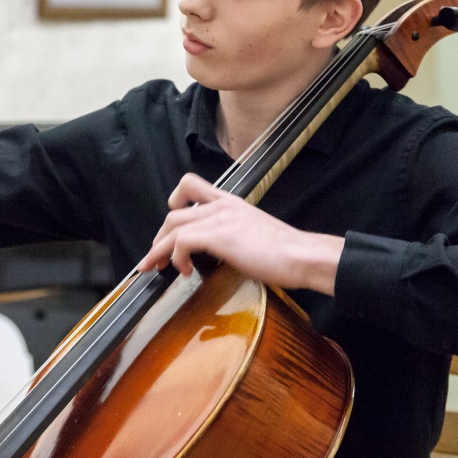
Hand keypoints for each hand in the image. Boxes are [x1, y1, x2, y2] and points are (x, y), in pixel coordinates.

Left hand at [137, 173, 344, 293]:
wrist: (302, 255)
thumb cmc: (286, 251)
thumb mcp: (255, 232)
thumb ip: (235, 233)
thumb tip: (224, 250)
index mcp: (231, 202)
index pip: (191, 185)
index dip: (174, 202)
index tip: (171, 226)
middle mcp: (222, 205)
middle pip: (174, 212)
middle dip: (159, 238)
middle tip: (155, 258)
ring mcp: (219, 218)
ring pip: (172, 226)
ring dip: (159, 249)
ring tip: (158, 267)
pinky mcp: (218, 235)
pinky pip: (182, 242)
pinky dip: (176, 258)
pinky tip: (185, 271)